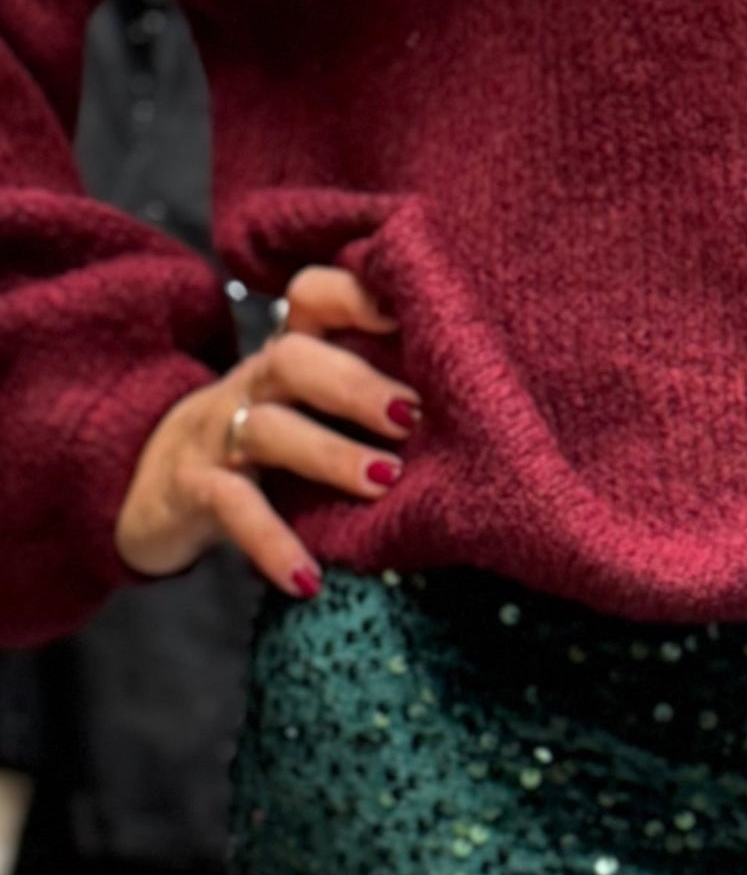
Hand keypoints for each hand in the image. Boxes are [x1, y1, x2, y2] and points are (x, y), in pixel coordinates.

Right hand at [114, 266, 411, 599]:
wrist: (150, 488)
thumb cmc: (262, 448)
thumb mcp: (306, 410)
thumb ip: (364, 395)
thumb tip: (468, 410)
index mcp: (288, 356)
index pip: (312, 298)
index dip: (356, 294)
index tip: (410, 312)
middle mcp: (254, 384)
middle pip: (294, 358)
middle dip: (355, 382)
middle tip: (412, 415)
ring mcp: (220, 434)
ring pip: (270, 429)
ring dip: (330, 453)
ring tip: (384, 481)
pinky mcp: (194, 489)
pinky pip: (234, 509)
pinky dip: (272, 544)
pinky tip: (308, 580)